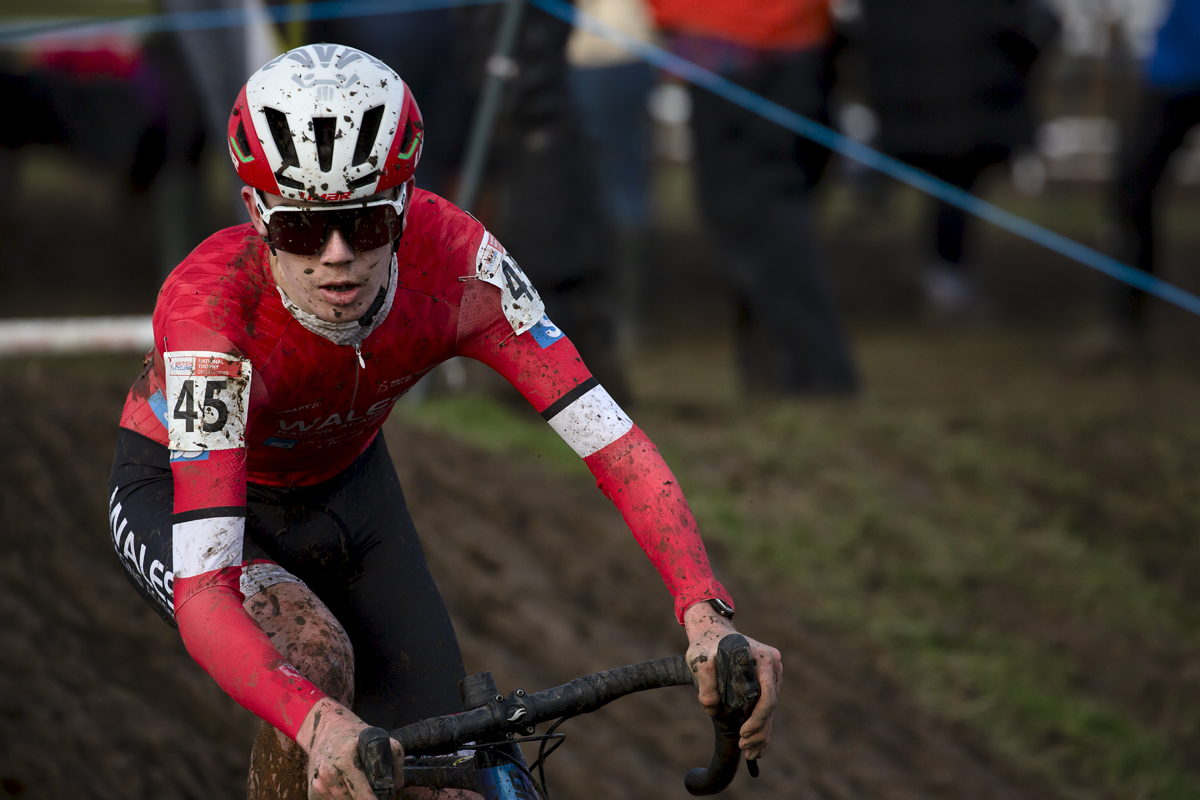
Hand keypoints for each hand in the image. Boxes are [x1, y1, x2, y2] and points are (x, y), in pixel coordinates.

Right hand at [297, 698, 403, 798]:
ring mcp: (318, 783)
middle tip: (373, 791)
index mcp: (345, 760)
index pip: (363, 795)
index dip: (374, 799)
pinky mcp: (312, 790)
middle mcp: (329, 773)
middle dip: (366, 798)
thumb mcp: (379, 738)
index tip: (380, 798)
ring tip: (358, 783)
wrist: (324, 728)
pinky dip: (342, 797)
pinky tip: (345, 783)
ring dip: (353, 797)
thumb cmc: (354, 734)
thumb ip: (393, 760)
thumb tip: (396, 787)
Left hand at [683, 602, 781, 759]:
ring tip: (750, 753)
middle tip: (745, 750)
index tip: (743, 733)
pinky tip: (757, 745)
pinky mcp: (767, 679)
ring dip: (761, 732)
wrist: (711, 631)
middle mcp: (772, 664)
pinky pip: (766, 704)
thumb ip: (705, 682)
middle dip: (759, 731)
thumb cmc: (705, 645)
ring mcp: (772, 672)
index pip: (767, 695)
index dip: (757, 718)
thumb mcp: (699, 661)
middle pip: (771, 705)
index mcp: (763, 658)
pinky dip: (761, 723)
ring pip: (770, 708)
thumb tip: (710, 706)